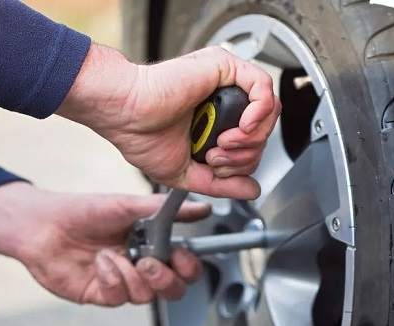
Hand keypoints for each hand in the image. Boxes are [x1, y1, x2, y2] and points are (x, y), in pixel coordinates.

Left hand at [0, 182, 210, 305]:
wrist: (41, 224)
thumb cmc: (83, 211)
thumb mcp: (128, 206)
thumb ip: (166, 210)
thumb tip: (202, 207)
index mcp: (153, 245)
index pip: (184, 266)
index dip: (189, 267)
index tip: (181, 256)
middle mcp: (140, 266)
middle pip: (173, 290)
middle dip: (166, 279)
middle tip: (149, 262)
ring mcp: (121, 282)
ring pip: (147, 296)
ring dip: (132, 275)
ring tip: (113, 254)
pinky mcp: (101, 294)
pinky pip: (119, 297)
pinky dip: (111, 278)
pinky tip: (99, 262)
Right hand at [58, 44, 280, 199]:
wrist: (124, 115)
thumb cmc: (141, 135)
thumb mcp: (190, 172)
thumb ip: (224, 183)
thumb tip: (253, 190)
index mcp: (216, 117)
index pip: (253, 140)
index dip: (244, 161)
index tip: (216, 166)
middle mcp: (223, 97)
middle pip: (264, 128)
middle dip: (247, 154)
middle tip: (217, 157)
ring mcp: (225, 80)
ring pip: (269, 110)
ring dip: (251, 138)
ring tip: (222, 144)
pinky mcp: (223, 66)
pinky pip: (263, 87)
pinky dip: (259, 112)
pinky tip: (240, 127)